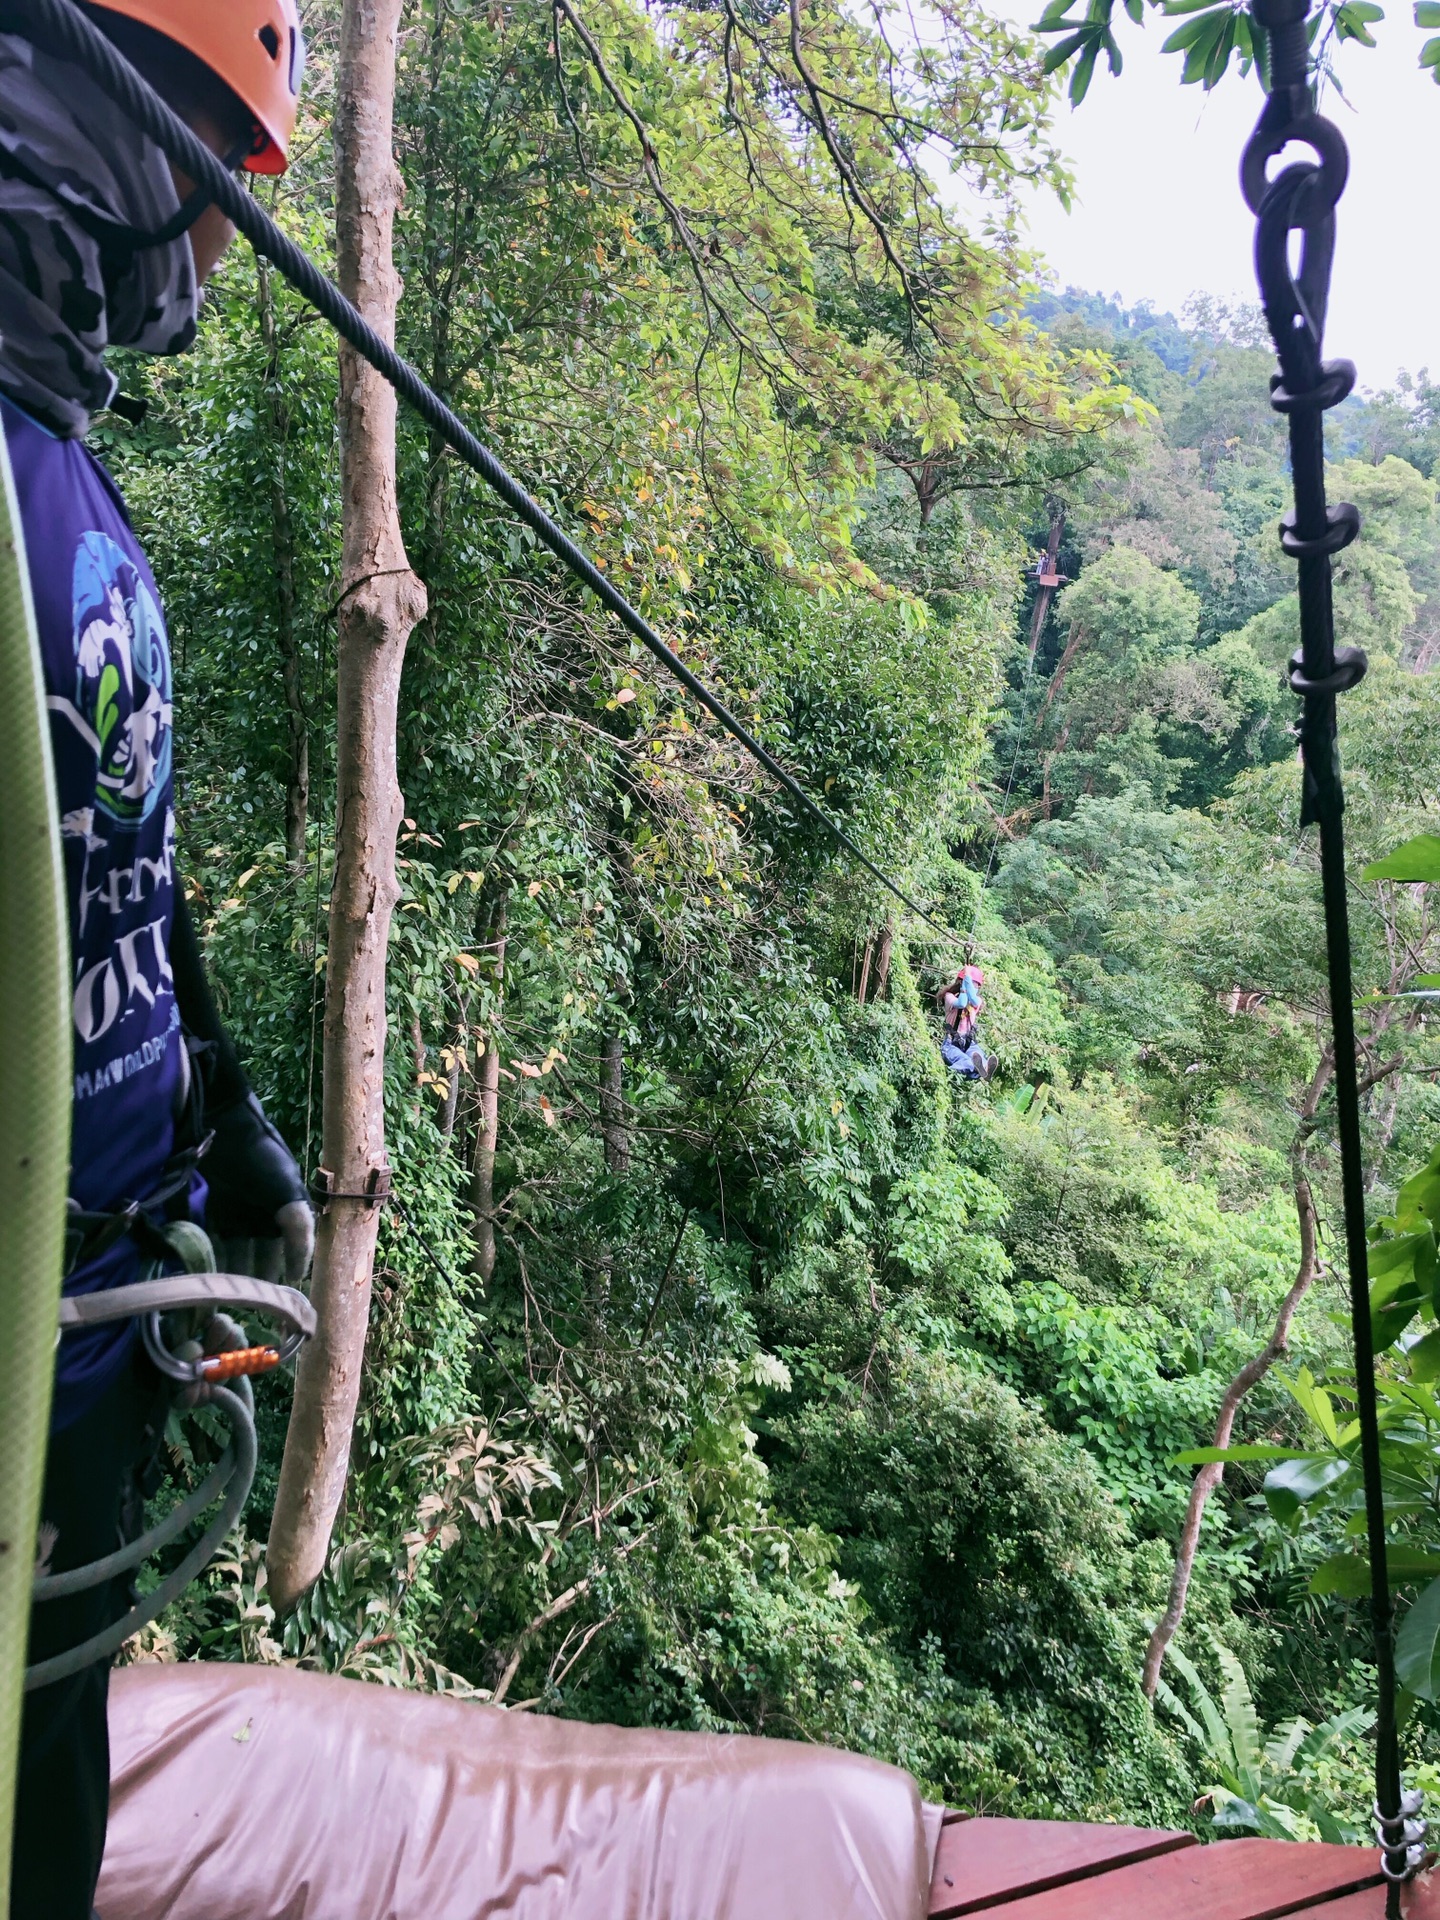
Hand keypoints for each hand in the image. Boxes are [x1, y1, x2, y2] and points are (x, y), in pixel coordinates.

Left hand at [203, 1092, 314, 1286]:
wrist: (225, 1124)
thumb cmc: (261, 1158)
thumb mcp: (287, 1192)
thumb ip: (299, 1229)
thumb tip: (299, 1273)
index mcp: (287, 1210)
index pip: (289, 1252)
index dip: (285, 1272)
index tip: (277, 1300)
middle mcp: (264, 1214)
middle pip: (259, 1255)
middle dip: (253, 1277)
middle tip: (243, 1301)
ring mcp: (238, 1211)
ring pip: (234, 1250)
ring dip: (228, 1270)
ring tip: (220, 1292)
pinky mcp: (213, 1206)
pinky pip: (212, 1237)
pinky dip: (209, 1253)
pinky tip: (203, 1270)